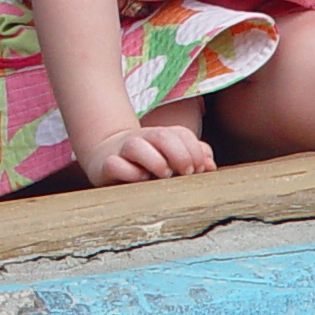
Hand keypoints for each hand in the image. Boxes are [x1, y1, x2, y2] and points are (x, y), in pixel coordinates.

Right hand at [78, 124, 213, 184]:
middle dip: (180, 154)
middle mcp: (141, 139)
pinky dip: (129, 173)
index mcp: (159, 136)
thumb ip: (194, 156)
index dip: (194, 150)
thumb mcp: (171, 157)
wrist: (105, 157)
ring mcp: (122, 151)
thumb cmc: (146, 163)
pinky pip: (115, 165)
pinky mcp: (106, 165)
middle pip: (162, 136)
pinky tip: (140, 181)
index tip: (200, 169)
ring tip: (164, 175)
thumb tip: (210, 164)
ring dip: (155, 161)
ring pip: (136, 146)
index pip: (181, 134)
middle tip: (186, 172)